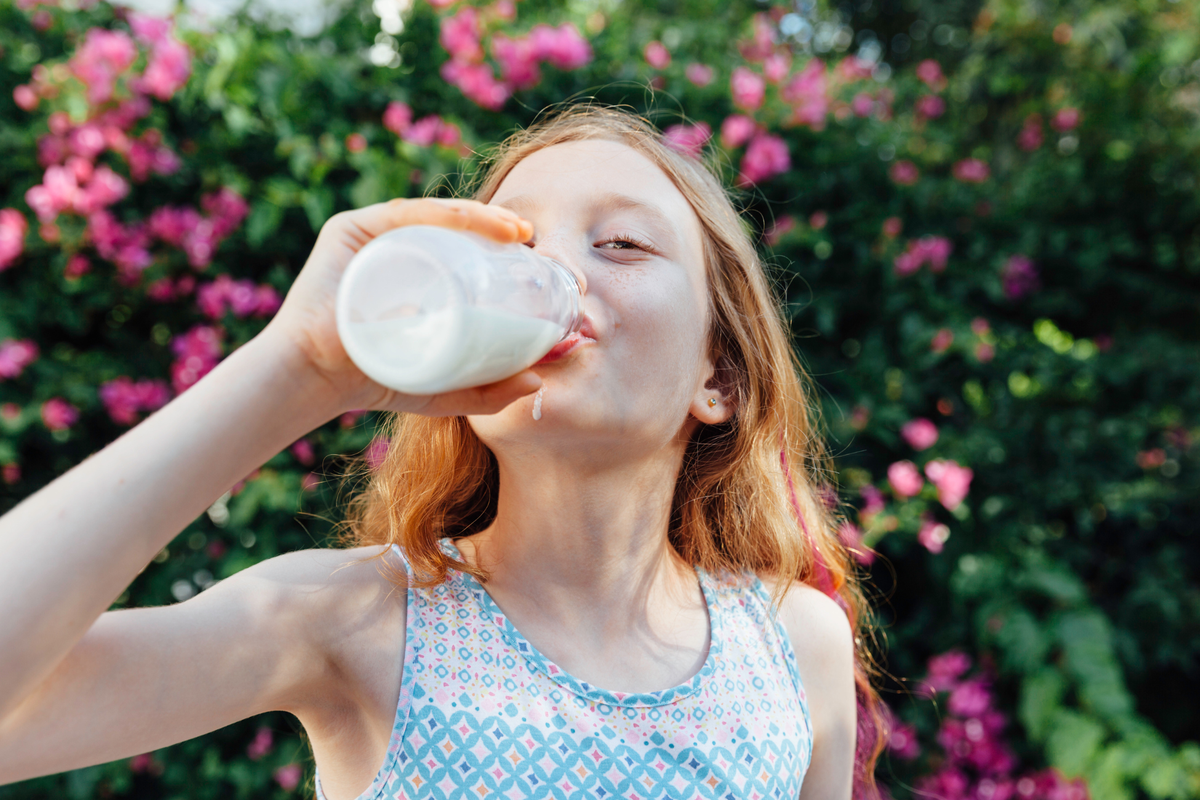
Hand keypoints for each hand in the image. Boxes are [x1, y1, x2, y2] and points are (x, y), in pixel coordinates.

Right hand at [260, 198, 541, 416]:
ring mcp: (371, 235)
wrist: (316, 380)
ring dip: (480, 215)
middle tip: (532, 242)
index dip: (504, 250)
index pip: (465, 253)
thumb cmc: (375, 383)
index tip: (537, 259)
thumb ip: (488, 390)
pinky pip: (405, 213)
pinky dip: (443, 212)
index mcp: (415, 275)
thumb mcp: (444, 390)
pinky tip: (474, 219)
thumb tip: (540, 381)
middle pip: (454, 231)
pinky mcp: (350, 228)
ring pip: (435, 216)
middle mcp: (394, 248)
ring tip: (515, 231)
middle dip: (498, 229)